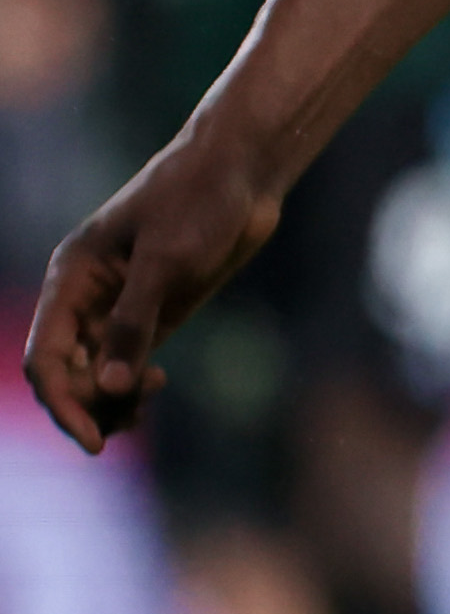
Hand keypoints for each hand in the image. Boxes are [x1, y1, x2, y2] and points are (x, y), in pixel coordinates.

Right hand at [24, 128, 277, 454]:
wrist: (240, 173)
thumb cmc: (198, 202)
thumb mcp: (166, 260)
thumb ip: (135, 322)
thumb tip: (112, 387)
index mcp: (71, 278)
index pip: (45, 357)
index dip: (62, 403)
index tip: (95, 440)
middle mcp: (86, 297)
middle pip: (65, 373)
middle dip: (89, 404)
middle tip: (135, 416)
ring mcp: (119, 306)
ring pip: (95, 372)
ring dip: (111, 399)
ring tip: (150, 397)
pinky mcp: (154, 312)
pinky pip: (126, 362)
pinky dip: (132, 385)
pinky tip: (155, 386)